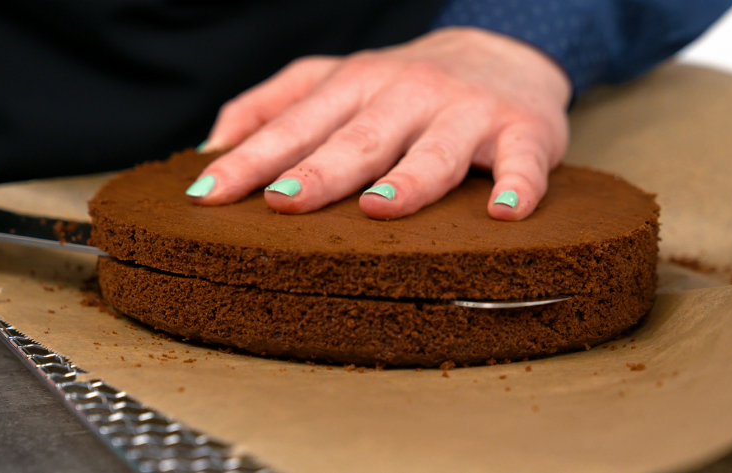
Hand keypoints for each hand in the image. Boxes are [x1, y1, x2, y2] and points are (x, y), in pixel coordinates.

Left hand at [190, 27, 570, 220]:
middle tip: (281, 202)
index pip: (298, 125)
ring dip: (410, 179)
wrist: (503, 52)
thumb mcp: (337, 80)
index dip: (253, 159)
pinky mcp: (522, 131)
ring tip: (379, 206)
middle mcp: (409, 95)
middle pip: (360, 138)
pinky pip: (523, 161)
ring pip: (436, 150)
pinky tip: (504, 212)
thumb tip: (214, 142)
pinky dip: (519, 185)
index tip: (208, 192)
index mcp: (357, 85)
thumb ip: (275, 103)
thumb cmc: (408, 82)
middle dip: (320, 170)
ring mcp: (467, 113)